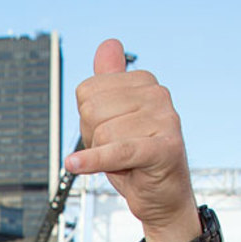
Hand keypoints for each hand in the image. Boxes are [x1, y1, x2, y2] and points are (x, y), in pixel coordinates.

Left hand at [67, 39, 198, 241]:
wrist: (163, 197)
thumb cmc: (136, 158)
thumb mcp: (117, 117)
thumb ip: (109, 82)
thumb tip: (109, 44)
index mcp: (144, 83)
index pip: (87, 91)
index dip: (88, 120)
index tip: (109, 133)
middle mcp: (158, 94)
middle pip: (91, 109)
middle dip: (93, 137)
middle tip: (115, 150)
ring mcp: (165, 119)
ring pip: (102, 133)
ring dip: (103, 156)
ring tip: (126, 162)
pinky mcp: (164, 148)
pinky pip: (117, 150)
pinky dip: (94, 160)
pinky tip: (75, 164)